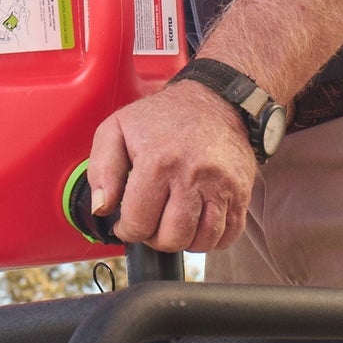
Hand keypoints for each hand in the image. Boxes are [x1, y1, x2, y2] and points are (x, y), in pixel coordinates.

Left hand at [87, 82, 257, 252]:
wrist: (216, 100)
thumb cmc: (164, 117)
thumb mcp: (117, 129)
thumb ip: (101, 170)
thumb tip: (101, 208)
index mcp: (158, 161)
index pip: (138, 223)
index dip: (127, 229)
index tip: (128, 220)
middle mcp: (192, 175)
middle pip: (171, 239)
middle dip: (155, 238)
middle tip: (152, 221)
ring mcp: (220, 185)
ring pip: (201, 242)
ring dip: (184, 241)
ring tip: (174, 221)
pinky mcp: (241, 191)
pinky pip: (228, 236)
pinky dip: (212, 238)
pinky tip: (198, 220)